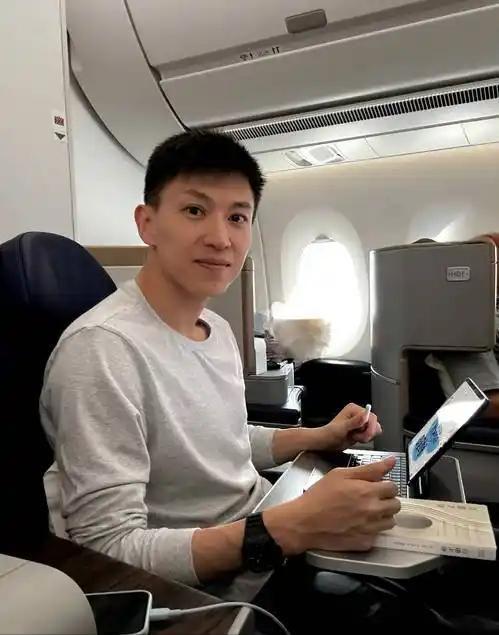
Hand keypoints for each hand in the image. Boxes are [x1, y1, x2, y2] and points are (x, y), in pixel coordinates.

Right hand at [264, 457, 399, 554]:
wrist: (305, 522)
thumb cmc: (319, 496)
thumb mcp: (340, 474)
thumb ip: (369, 468)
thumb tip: (391, 461)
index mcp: (368, 491)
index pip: (393, 487)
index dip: (385, 485)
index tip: (376, 486)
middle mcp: (373, 511)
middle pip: (395, 505)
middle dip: (386, 500)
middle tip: (371, 498)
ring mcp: (370, 529)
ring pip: (390, 521)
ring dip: (382, 515)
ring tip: (365, 511)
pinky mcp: (365, 543)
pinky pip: (378, 535)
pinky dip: (372, 530)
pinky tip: (358, 524)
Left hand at [306, 403, 381, 452]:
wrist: (326, 442)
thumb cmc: (330, 433)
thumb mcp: (343, 428)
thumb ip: (355, 421)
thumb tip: (366, 414)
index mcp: (354, 409)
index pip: (371, 416)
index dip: (369, 427)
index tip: (364, 433)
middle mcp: (358, 414)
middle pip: (374, 423)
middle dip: (367, 433)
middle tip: (356, 437)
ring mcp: (360, 422)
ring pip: (374, 429)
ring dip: (366, 436)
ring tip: (355, 437)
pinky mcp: (361, 430)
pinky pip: (371, 434)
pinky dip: (365, 438)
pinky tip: (356, 439)